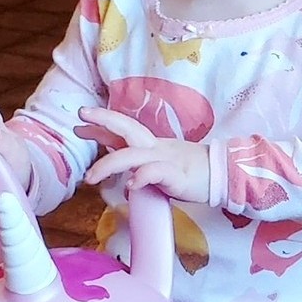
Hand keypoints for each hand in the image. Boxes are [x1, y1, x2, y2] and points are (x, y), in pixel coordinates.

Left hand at [76, 107, 210, 202]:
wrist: (222, 176)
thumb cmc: (191, 172)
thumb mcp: (161, 164)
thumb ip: (140, 165)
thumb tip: (120, 171)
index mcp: (152, 144)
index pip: (123, 131)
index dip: (101, 125)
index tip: (79, 123)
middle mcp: (156, 147)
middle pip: (127, 129)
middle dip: (104, 121)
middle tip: (81, 116)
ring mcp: (165, 159)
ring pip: (133, 154)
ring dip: (109, 164)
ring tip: (91, 176)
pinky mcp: (176, 175)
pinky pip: (155, 172)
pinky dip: (141, 176)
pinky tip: (130, 184)